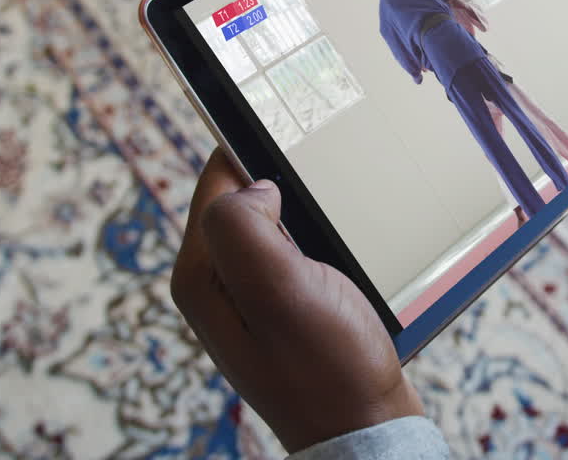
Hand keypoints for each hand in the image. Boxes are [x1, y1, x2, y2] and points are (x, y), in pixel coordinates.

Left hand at [171, 149, 422, 451]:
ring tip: (337, 219)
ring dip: (305, 213)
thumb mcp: (279, 291)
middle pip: (244, 199)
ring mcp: (250, 297)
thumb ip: (245, 229)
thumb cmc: (328, 367)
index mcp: (200, 275)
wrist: (367, 427)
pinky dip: (319, 239)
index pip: (216, 180)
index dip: (254, 152)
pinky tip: (342, 249)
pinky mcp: (283, 307)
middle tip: (325, 187)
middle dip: (283, 185)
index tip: (297, 141)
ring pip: (274, 223)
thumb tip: (253, 186)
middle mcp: (217, 284)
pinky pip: (294, 249)